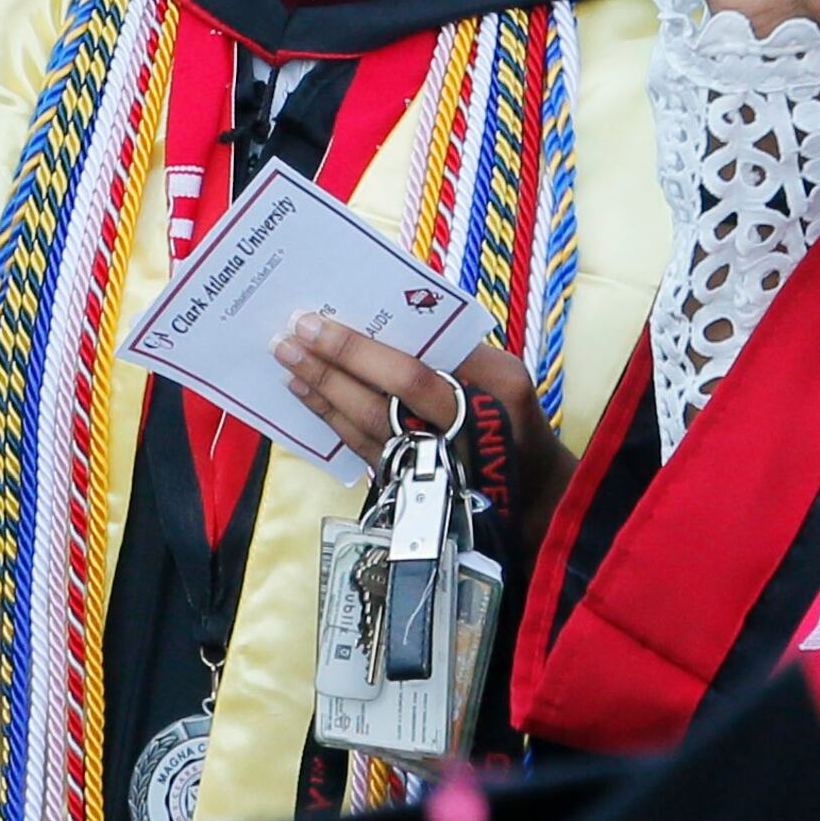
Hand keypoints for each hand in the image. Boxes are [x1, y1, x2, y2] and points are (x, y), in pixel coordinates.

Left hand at [272, 316, 572, 546]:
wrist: (531, 497)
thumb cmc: (512, 419)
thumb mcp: (506, 376)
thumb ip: (458, 351)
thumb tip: (391, 323)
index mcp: (489, 391)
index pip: (414, 371)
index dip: (361, 350)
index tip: (320, 323)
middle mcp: (458, 432)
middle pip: (384, 398)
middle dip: (336, 364)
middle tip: (292, 335)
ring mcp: (433, 463)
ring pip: (368, 425)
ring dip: (324, 391)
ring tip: (288, 360)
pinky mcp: (413, 484)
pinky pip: (363, 447)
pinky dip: (331, 419)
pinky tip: (307, 394)